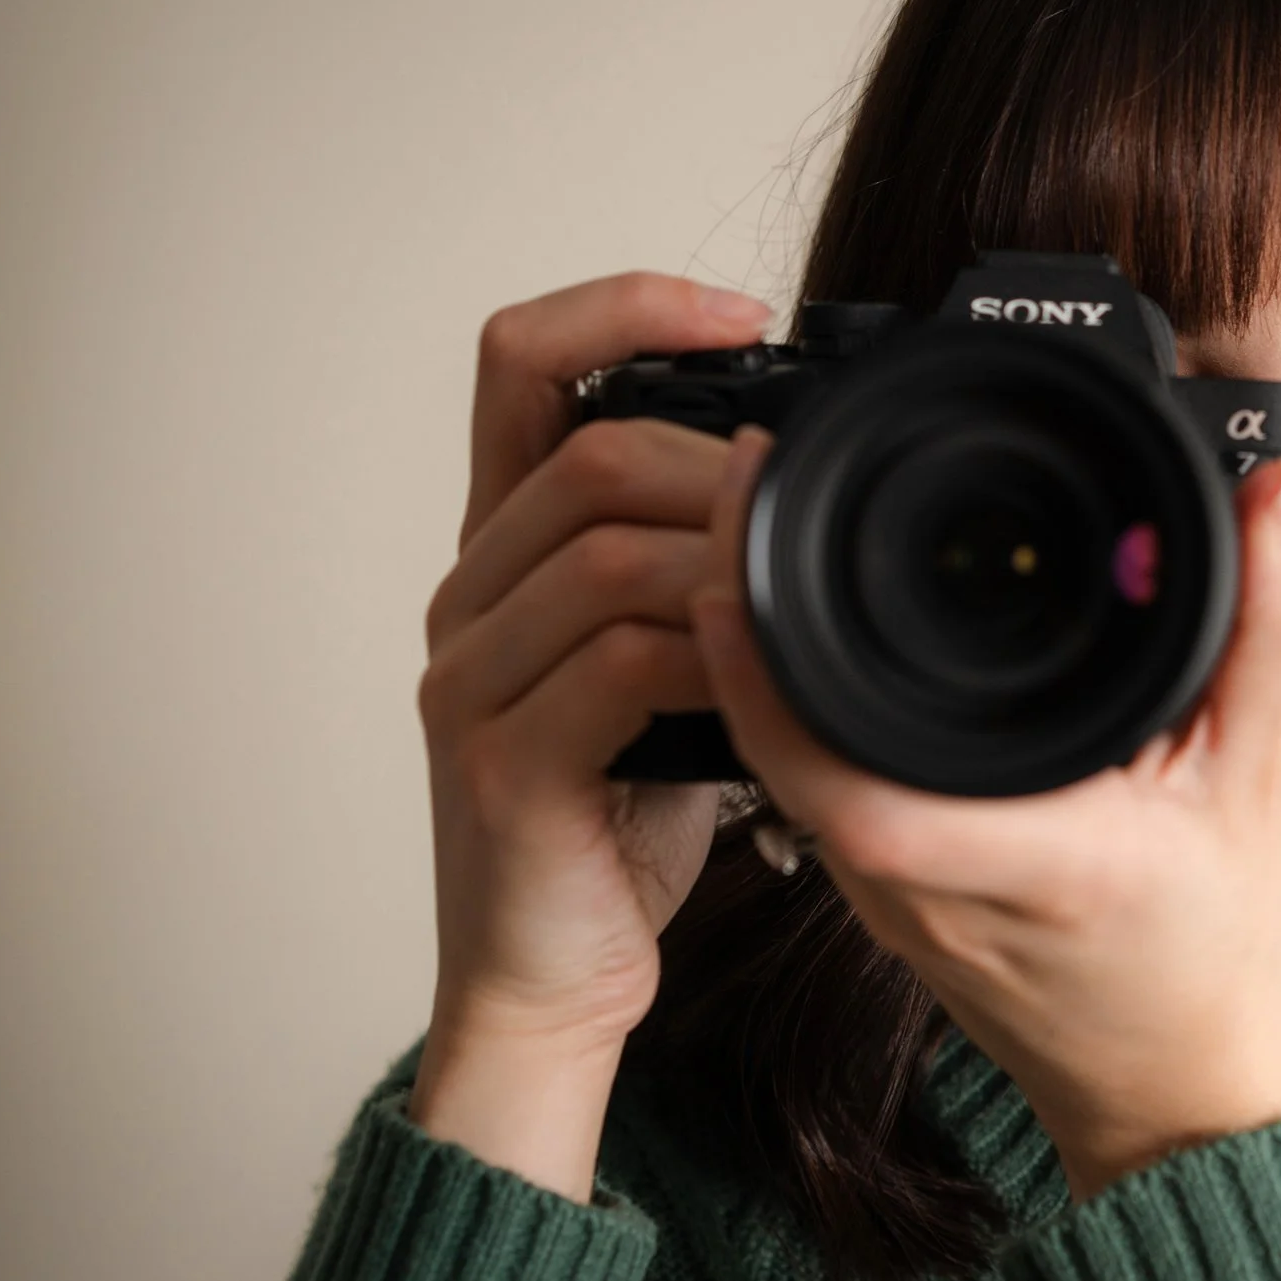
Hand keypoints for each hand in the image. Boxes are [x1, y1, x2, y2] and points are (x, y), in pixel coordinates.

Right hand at [407, 272, 772, 1198]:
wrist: (552, 972)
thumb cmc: (618, 814)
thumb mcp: (666, 664)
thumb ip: (697, 572)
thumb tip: (802, 481)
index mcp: (506, 551)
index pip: (519, 364)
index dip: (622, 308)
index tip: (741, 313)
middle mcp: (470, 596)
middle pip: (584, 454)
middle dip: (719, 463)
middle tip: (810, 505)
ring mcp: (471, 679)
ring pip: (603, 551)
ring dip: (726, 555)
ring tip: (801, 589)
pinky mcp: (504, 763)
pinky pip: (614, 664)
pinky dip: (708, 652)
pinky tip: (765, 671)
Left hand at [689, 427, 1280, 1198]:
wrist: (1177, 1093)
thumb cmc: (1219, 948)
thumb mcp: (1257, 778)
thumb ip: (1265, 627)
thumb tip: (1267, 495)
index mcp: (1032, 864)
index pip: (857, 786)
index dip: (771, 679)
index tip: (748, 558)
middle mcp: (932, 890)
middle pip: (785, 753)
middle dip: (743, 616)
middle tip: (747, 482)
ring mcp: (889, 904)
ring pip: (782, 769)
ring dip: (750, 655)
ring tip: (758, 526)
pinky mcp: (877, 902)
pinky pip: (806, 790)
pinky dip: (781, 705)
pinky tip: (791, 626)